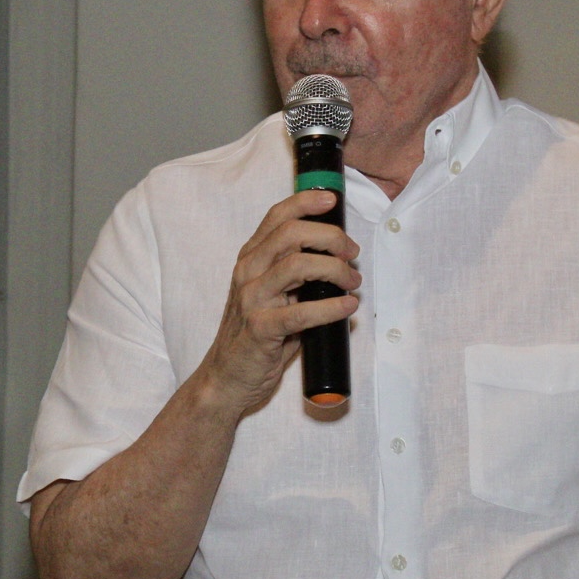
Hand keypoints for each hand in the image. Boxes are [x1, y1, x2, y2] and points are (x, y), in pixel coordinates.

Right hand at [196, 190, 359, 416]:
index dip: (306, 202)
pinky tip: (348, 307)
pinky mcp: (261, 329)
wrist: (226, 378)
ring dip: (335, 269)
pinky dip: (331, 308)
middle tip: (352, 252)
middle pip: (291, 233)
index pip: (277, 217)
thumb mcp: (272, 295)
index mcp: (250, 259)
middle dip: (331, 237)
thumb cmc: (256, 336)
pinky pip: (301, 312)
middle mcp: (247, 273)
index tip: (332, 200)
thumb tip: (341, 261)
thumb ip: (296, 276)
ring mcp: (252, 300)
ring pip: (298, 264)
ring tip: (352, 281)